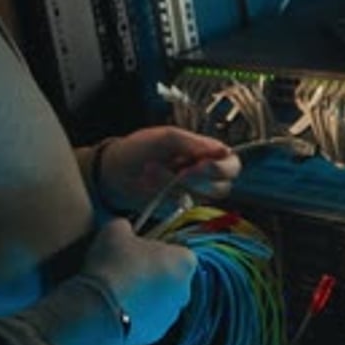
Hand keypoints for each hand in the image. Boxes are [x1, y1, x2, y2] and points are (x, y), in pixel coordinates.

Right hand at [82, 218, 196, 344]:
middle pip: (172, 277)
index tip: (139, 250)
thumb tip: (126, 231)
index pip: (179, 251)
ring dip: (146, 296)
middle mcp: (185, 291)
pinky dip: (137, 315)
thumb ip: (128, 227)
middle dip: (155, 274)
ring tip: (119, 291)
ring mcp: (171, 317)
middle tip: (128, 269)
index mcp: (185, 262)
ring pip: (161, 301)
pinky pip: (149, 320)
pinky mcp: (155, 336)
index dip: (159, 249)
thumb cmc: (113, 263)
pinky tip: (116, 309)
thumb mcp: (115, 229)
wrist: (98, 310)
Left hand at [98, 126, 240, 212]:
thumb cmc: (140, 148)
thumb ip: (193, 143)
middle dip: (200, 179)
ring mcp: (191, 192)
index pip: (231, 163)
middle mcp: (203, 173)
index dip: (222, 167)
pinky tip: (151, 185)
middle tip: (179, 172)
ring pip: (204, 197)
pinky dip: (168, 195)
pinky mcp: (178, 207)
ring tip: (154, 171)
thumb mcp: (165, 137)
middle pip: (223, 185)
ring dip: (179, 185)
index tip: (200, 165)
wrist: (113, 170)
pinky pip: (185, 206)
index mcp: (205, 151)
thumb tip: (222, 149)